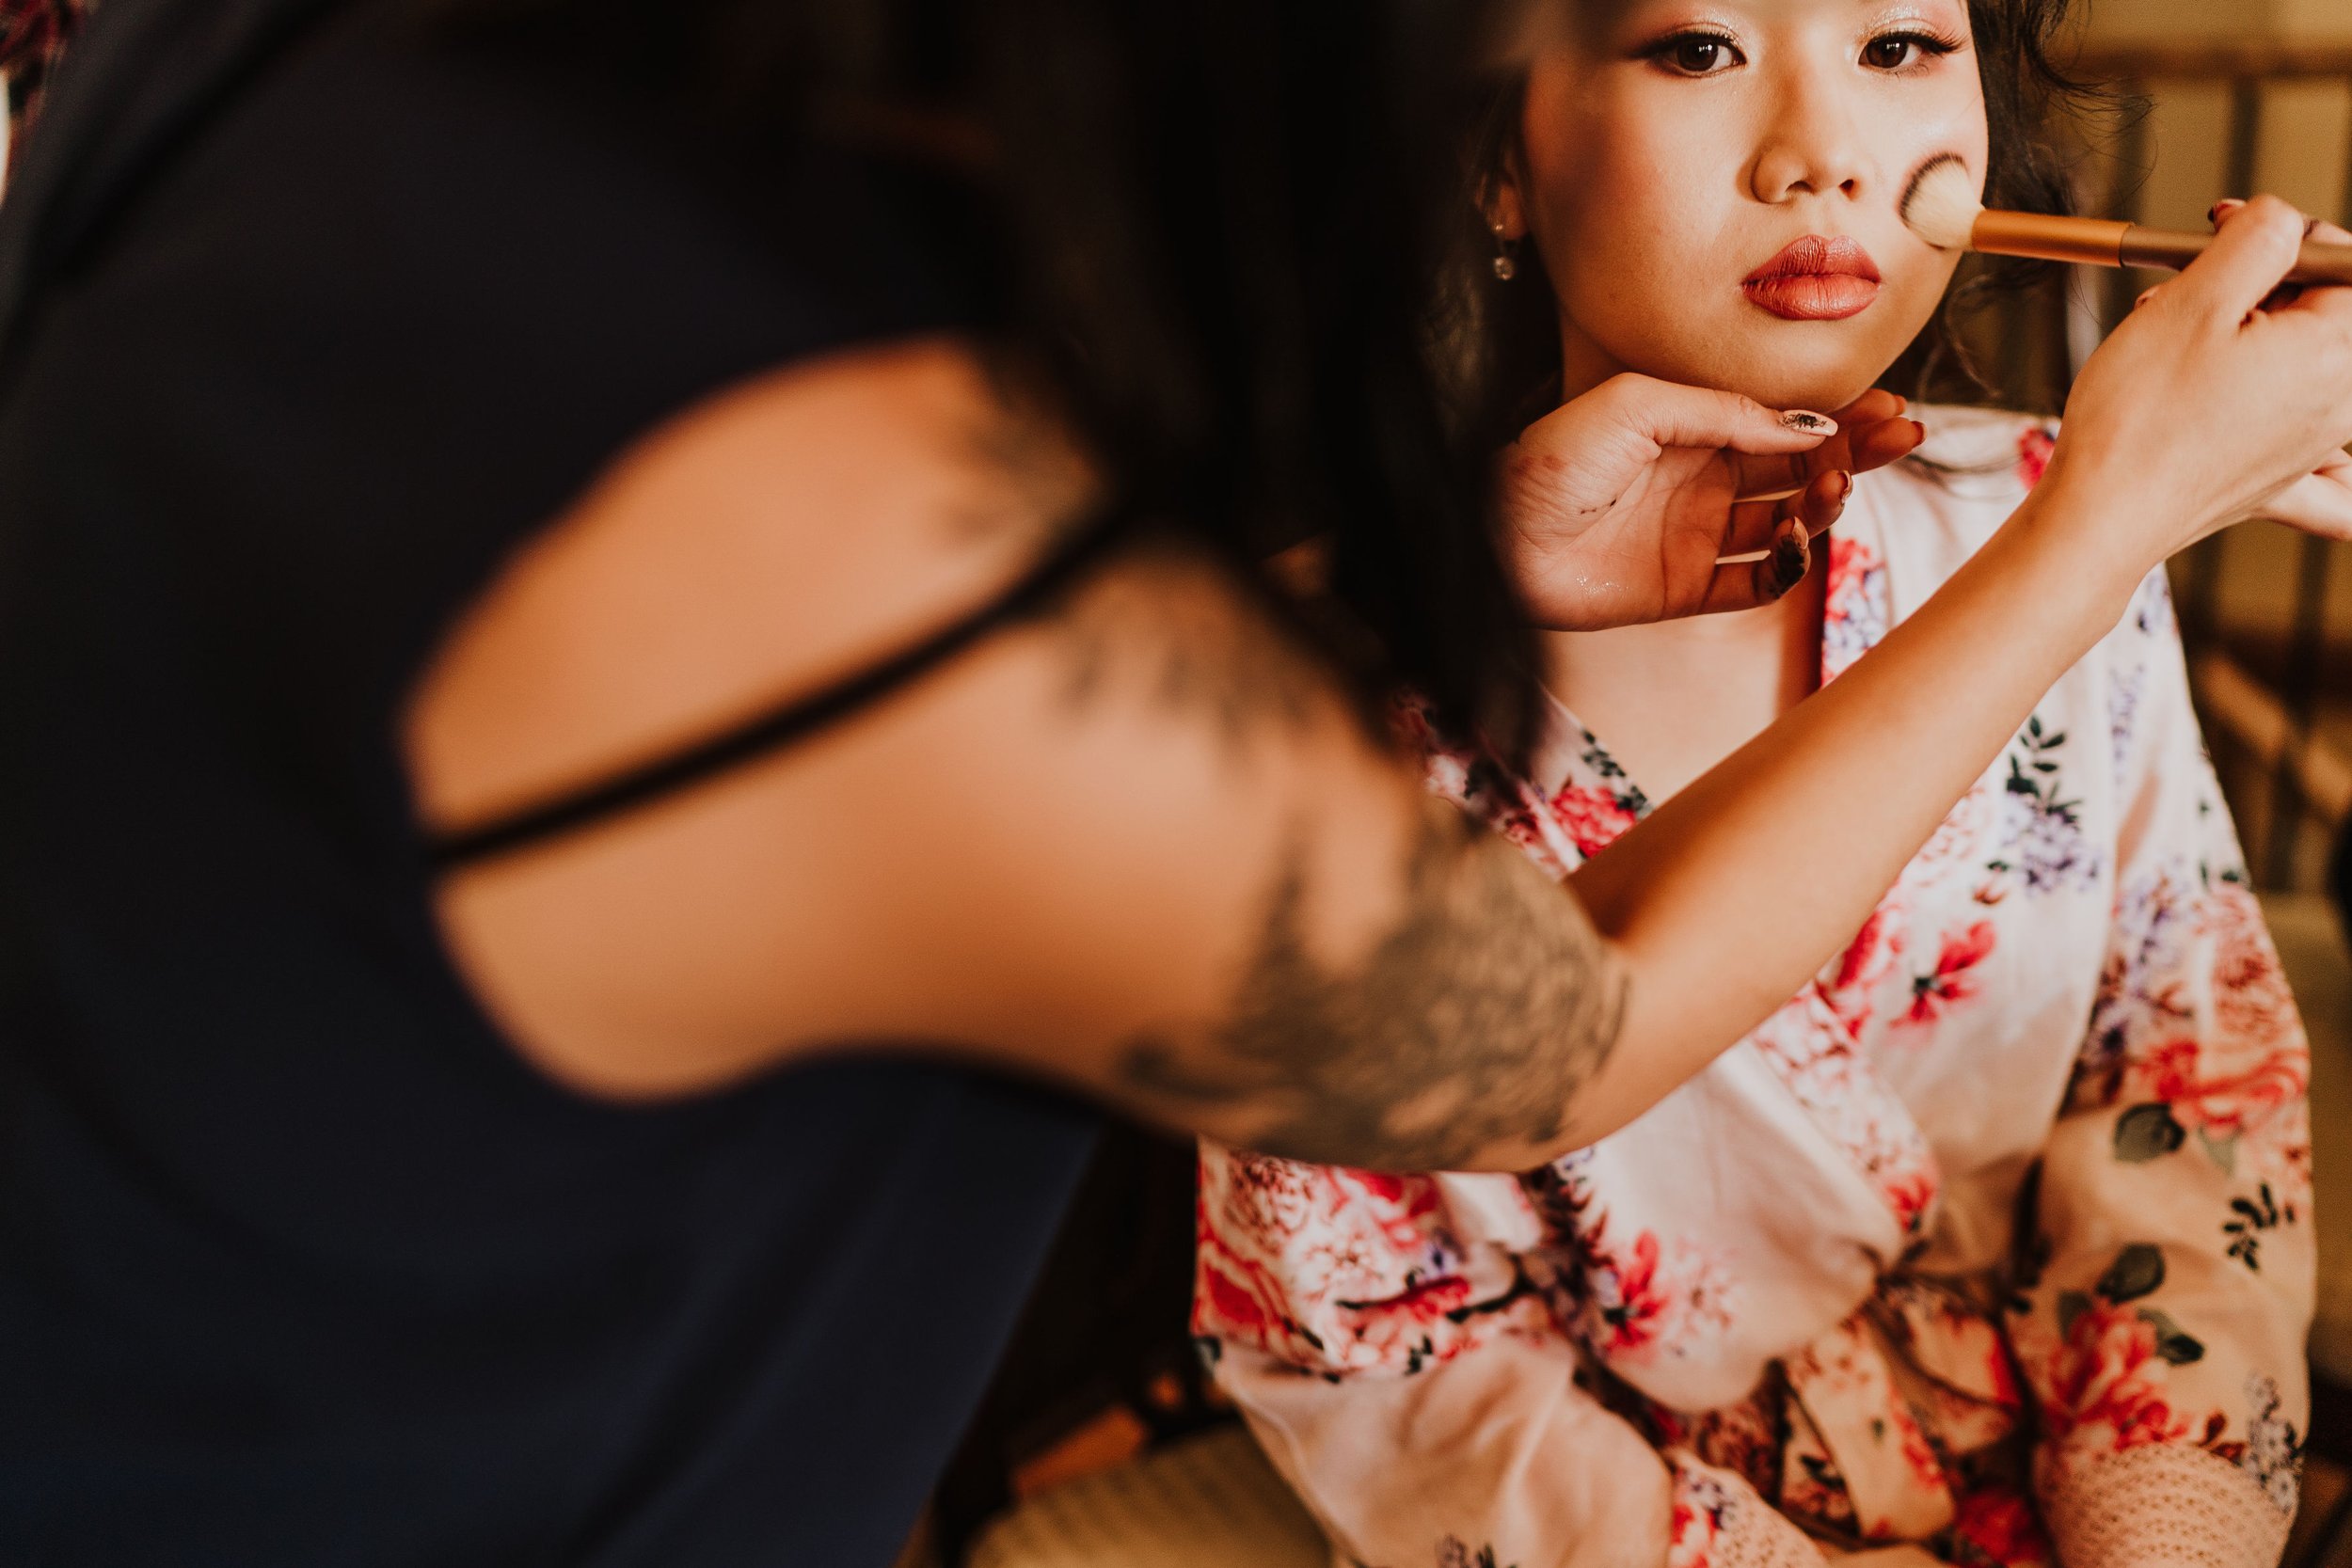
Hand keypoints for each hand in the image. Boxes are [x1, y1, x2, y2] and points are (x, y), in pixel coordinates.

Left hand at [1500, 374, 1924, 630]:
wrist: (1495, 534)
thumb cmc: (1551, 460)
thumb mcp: (1639, 405)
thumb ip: (1727, 412)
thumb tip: (1808, 425)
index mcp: (1691, 429)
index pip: (1784, 422)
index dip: (1842, 418)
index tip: (1893, 408)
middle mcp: (1701, 480)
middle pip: (1799, 468)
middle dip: (1855, 452)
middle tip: (1902, 439)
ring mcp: (1696, 536)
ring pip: (1787, 522)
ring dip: (1823, 504)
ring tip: (1832, 486)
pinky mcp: (1685, 590)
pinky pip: (1757, 583)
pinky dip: (1786, 566)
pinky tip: (1794, 539)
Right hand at [2058, 195, 2351, 557]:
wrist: (2102, 517)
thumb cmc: (2138, 423)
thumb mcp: (2193, 300)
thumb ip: (2258, 239)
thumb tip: (2283, 221)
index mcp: (2335, 348)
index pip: (2339, 259)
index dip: (2281, 236)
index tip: (2227, 231)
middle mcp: (2341, 400)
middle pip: (2324, 312)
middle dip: (2261, 289)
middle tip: (2192, 289)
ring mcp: (2316, 446)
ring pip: (2313, 365)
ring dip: (2261, 340)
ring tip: (2187, 349)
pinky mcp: (2282, 479)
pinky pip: (2339, 478)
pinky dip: (2343, 471)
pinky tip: (2340, 466)